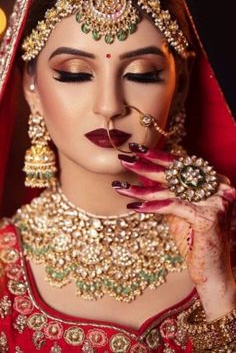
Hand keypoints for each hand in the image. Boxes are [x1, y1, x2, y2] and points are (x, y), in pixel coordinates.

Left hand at [112, 143, 235, 288]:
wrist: (211, 271)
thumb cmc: (194, 242)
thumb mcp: (177, 213)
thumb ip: (166, 194)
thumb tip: (144, 177)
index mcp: (212, 182)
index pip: (181, 164)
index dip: (158, 156)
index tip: (136, 149)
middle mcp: (217, 187)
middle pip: (175, 172)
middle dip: (146, 166)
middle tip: (124, 159)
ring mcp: (214, 201)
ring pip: (171, 189)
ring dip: (142, 189)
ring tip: (120, 186)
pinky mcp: (207, 216)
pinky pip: (174, 206)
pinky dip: (153, 206)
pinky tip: (134, 206)